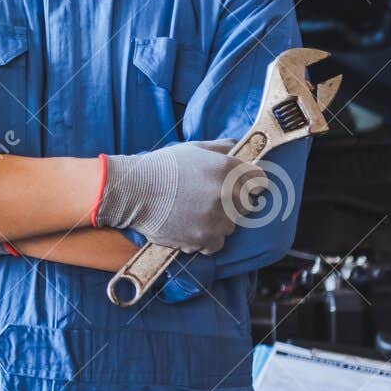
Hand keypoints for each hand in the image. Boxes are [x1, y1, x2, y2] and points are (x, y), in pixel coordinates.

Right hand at [95, 139, 260, 254]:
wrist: (132, 191)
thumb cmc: (161, 167)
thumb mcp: (192, 148)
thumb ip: (220, 148)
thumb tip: (238, 147)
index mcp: (225, 168)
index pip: (258, 180)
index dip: (251, 182)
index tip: (244, 186)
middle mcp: (225, 193)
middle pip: (246, 204)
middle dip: (232, 202)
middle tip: (210, 200)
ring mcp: (215, 218)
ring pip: (231, 225)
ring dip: (219, 221)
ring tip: (197, 214)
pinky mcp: (203, 238)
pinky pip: (217, 243)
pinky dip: (207, 239)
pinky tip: (193, 228)